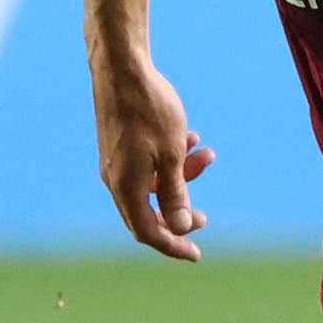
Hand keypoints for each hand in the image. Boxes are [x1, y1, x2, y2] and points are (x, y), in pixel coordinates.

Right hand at [94, 55, 213, 260]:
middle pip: (149, 213)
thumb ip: (176, 193)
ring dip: (182, 176)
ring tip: (207, 152)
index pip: (149, 232)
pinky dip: (168, 159)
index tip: (196, 255)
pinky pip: (146, 165)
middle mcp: (116, 180)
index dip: (173, 246)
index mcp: (127, 187)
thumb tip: (181, 227)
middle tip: (206, 217)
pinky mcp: (119, 145)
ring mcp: (116, 162)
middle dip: (180, 214)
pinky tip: (189, 138)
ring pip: (152, 184)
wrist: (121, 67)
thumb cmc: (148, 109)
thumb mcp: (171, 155)